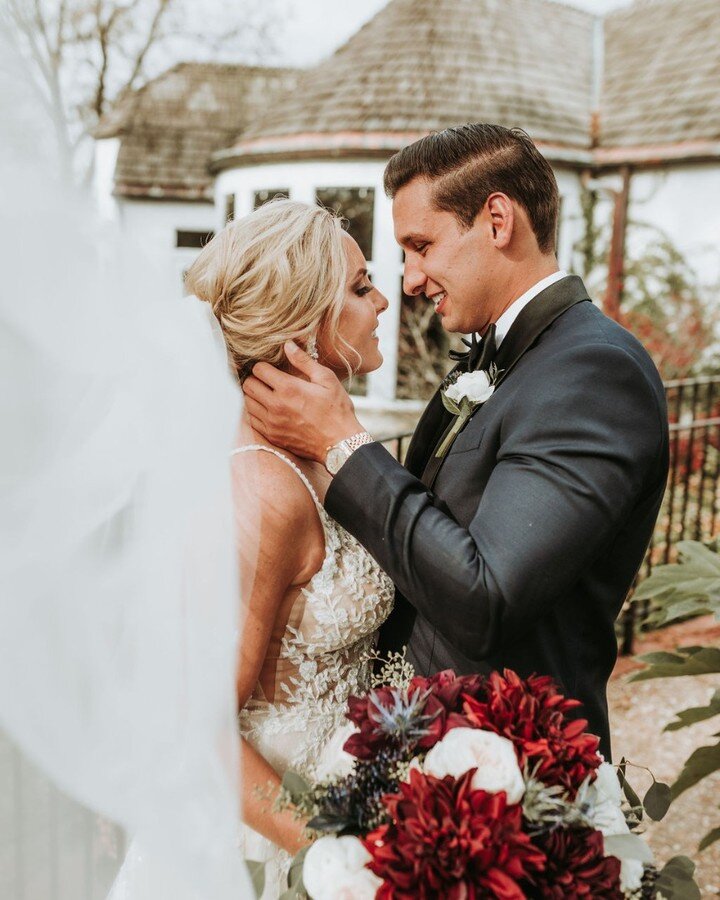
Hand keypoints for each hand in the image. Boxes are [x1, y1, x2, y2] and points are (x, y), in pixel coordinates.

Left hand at [242, 341, 363, 461]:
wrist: (340, 443)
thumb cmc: (337, 410)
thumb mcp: (326, 380)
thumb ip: (304, 361)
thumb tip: (287, 345)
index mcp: (288, 388)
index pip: (258, 370)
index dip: (263, 365)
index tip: (271, 368)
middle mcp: (275, 405)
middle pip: (248, 385)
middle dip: (255, 379)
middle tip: (266, 380)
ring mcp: (272, 423)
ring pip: (247, 403)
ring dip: (254, 396)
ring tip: (267, 394)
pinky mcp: (272, 436)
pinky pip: (252, 420)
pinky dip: (256, 412)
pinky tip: (268, 410)